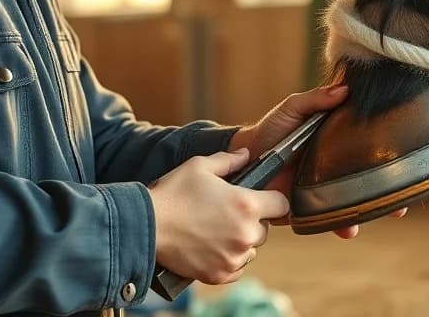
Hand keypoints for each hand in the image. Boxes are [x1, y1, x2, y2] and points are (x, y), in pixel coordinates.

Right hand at [148, 148, 287, 284]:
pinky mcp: (219, 274)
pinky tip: (212, 248)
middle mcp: (245, 234)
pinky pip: (236, 268)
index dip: (272, 199)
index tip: (261, 199)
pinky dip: (228, 260)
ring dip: (240, 242)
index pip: (281, 204)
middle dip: (252, 222)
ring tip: (217, 231)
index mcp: (246, 205)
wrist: (146, 226)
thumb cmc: (173, 194)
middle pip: (265, 229)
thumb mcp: (200, 166)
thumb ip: (228, 160)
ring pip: (251, 250)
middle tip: (228, 214)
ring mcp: (233, 257)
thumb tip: (245, 155)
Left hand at [229, 84, 408, 238]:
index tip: (407, 168)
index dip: (387, 162)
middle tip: (399, 207)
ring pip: (348, 206)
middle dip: (384, 198)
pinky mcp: (304, 208)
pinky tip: (345, 229)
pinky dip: (336, 226)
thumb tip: (344, 88)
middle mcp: (333, 170)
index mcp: (335, 145)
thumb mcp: (293, 108)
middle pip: (364, 184)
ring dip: (361, 216)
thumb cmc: (270, 129)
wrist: (244, 158)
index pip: (366, 152)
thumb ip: (315, 99)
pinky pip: (323, 219)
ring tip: (366, 222)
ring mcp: (320, 190)